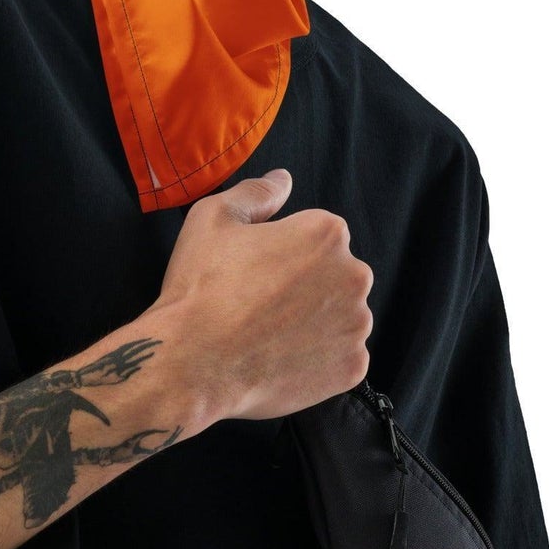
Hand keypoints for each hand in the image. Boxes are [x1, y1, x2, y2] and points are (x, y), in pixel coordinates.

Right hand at [152, 168, 374, 421]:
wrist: (192, 364)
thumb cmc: (201, 287)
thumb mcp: (214, 218)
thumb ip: (257, 193)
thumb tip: (283, 180)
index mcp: (326, 233)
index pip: (317, 237)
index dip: (283, 255)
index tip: (255, 273)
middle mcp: (354, 275)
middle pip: (335, 277)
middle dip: (306, 288)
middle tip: (261, 306)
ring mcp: (356, 326)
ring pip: (340, 318)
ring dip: (315, 324)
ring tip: (269, 337)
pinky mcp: (352, 369)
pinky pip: (341, 359)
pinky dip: (319, 362)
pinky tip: (282, 361)